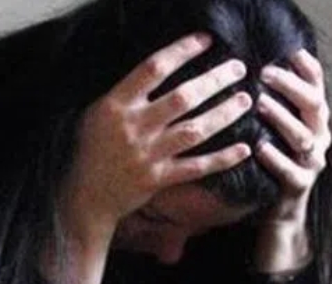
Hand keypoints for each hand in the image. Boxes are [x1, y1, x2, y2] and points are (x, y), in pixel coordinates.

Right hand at [59, 33, 253, 242]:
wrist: (85, 196)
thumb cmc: (92, 149)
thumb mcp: (98, 112)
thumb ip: (127, 93)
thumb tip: (162, 67)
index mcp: (117, 105)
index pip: (153, 69)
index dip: (182, 52)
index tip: (206, 41)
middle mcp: (134, 127)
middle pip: (182, 98)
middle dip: (214, 80)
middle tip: (238, 68)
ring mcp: (147, 155)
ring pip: (194, 131)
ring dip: (224, 114)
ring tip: (246, 99)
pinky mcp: (158, 179)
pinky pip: (196, 167)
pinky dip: (221, 159)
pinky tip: (244, 149)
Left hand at [253, 49, 331, 275]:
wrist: (281, 213)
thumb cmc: (275, 163)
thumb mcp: (278, 131)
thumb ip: (276, 106)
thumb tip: (253, 71)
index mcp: (316, 122)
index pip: (318, 89)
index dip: (309, 69)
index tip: (291, 52)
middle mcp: (320, 140)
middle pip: (314, 106)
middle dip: (291, 87)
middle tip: (266, 72)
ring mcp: (312, 164)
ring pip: (303, 138)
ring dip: (282, 119)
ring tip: (260, 104)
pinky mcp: (299, 187)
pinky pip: (290, 172)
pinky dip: (276, 158)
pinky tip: (259, 147)